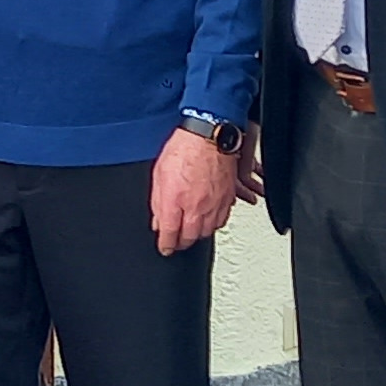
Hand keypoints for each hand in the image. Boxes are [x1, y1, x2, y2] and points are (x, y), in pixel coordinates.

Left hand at [150, 127, 240, 252]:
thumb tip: (158, 220)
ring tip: (190, 232)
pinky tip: (208, 221)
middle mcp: (197, 206)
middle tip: (176, 242)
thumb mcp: (159, 174)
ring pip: (208, 231)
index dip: (166, 245)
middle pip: (191, 237)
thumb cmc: (183, 149)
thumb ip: (157, 201)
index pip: (170, 233)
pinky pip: (222, 220)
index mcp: (176, 200)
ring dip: (197, 234)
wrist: (209, 135)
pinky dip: (214, 224)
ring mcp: (215, 203)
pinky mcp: (228, 198)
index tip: (165, 249)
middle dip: (182, 243)